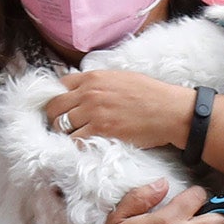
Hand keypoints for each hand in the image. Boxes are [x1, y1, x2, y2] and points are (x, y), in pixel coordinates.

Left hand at [46, 70, 193, 149]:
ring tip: (77, 137)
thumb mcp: (121, 78)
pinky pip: (75, 141)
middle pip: (53, 107)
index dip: (56, 99)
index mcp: (93, 77)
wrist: (170, 110)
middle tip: (64, 127)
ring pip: (61, 126)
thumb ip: (99, 82)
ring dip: (66, 134)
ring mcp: (93, 112)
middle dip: (55, 118)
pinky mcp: (101, 131)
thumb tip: (83, 89)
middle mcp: (89, 93)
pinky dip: (77, 146)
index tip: (60, 109)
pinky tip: (86, 146)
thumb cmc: (152, 94)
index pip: (58, 86)